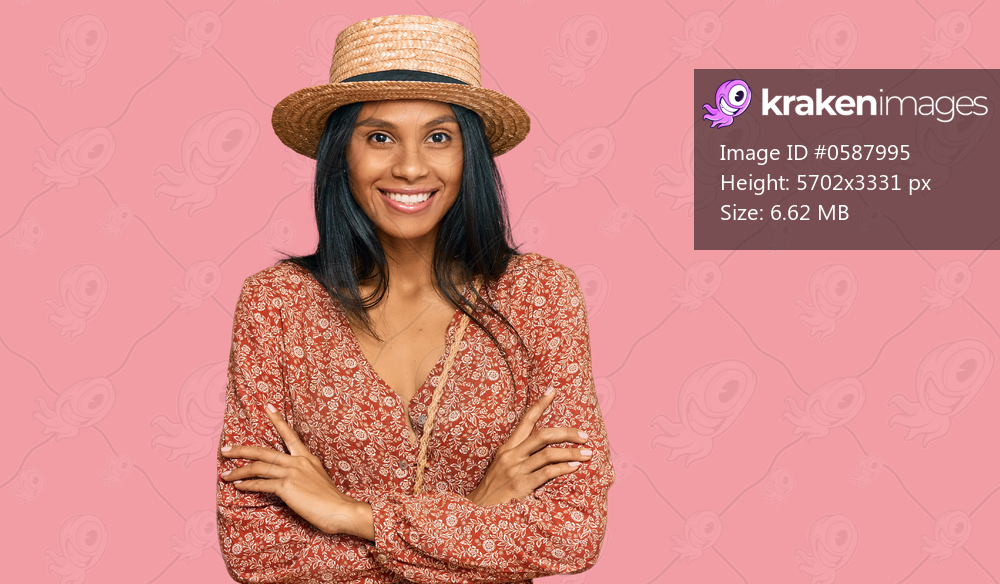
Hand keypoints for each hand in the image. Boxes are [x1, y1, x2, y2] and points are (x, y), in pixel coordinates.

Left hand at [220, 404, 367, 537]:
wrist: (341, 510)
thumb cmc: (330, 500)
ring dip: (239, 471)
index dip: (278, 420)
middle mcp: (298, 462)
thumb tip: (289, 479)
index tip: (268, 407)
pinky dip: (247, 484)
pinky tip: (239, 486)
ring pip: (258, 467)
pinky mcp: (287, 487)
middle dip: (241, 450)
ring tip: (226, 475)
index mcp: (307, 458)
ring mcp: (292, 473)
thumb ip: (303, 474)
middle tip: (225, 449)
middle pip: (263, 451)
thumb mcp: (318, 479)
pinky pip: (261, 484)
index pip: (290, 435)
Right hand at [466, 386, 591, 506]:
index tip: (553, 390)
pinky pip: (546, 473)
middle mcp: (511, 455)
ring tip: (586, 453)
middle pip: (543, 435)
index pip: (525, 420)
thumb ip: (519, 455)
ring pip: (548, 453)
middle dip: (567, 433)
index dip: (540, 404)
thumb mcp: (501, 466)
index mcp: (507, 447)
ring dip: (571, 452)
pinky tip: (574, 468)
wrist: (476, 510)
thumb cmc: (493, 489)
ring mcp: (515, 470)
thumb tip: (542, 448)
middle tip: (584, 435)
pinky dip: (563, 468)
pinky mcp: (520, 486)